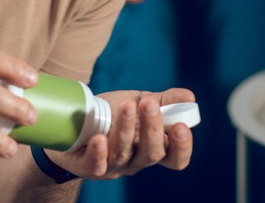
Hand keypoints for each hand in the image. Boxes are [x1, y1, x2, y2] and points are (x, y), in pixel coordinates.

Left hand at [45, 88, 193, 179]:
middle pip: (152, 154)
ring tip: (127, 106)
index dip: (182, 147)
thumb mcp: (139, 102)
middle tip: (149, 104)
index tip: (182, 126)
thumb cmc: (112, 113)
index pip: (175, 158)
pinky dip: (99, 152)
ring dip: (126, 129)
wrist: (74, 122)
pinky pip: (96, 164)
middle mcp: (135, 160)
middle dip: (153, 129)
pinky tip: (100, 138)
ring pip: (123, 153)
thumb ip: (165, 100)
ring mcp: (113, 165)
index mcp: (152, 147)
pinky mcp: (89, 166)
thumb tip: (190, 97)